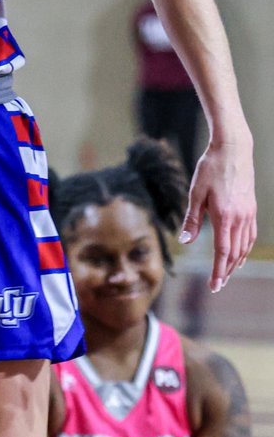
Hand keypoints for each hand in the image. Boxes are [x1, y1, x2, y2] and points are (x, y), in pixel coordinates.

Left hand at [180, 135, 256, 292]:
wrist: (233, 150)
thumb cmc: (210, 169)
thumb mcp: (196, 193)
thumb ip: (192, 219)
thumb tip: (185, 241)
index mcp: (224, 216)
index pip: (222, 252)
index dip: (218, 271)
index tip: (214, 285)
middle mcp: (240, 218)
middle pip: (234, 253)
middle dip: (226, 271)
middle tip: (218, 285)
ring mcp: (248, 214)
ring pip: (244, 246)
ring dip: (236, 262)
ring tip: (227, 273)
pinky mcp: (251, 208)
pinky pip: (250, 234)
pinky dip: (245, 248)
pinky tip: (240, 252)